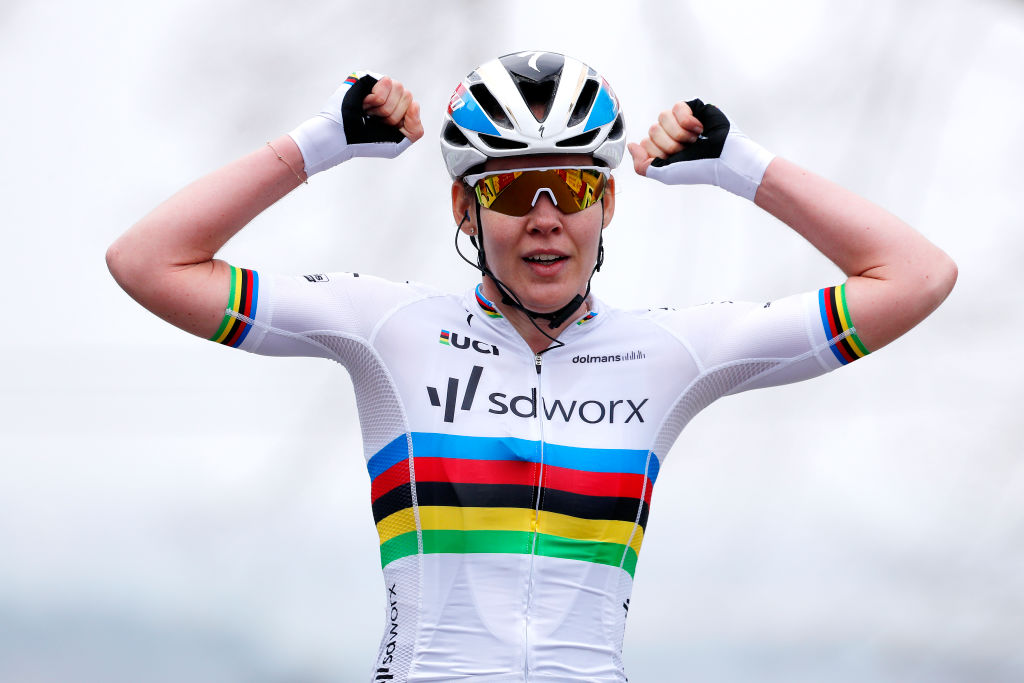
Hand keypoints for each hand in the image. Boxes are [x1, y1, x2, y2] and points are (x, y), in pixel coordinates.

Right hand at [288, 71, 422, 176]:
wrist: (342, 138)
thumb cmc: (366, 142)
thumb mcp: (398, 144)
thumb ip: (415, 129)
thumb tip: (415, 103)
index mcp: (398, 109)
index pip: (412, 106)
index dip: (399, 120)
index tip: (384, 128)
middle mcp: (389, 94)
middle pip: (407, 96)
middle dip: (391, 115)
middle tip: (374, 120)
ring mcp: (378, 84)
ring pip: (399, 88)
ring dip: (383, 108)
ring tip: (368, 112)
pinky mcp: (368, 77)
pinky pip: (387, 82)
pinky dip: (377, 99)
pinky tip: (364, 104)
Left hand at [627, 101, 704, 175]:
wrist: (723, 159)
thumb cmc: (698, 168)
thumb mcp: (664, 174)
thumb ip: (642, 165)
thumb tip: (632, 146)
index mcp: (662, 148)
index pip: (645, 143)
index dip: (660, 153)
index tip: (676, 159)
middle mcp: (670, 133)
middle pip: (653, 130)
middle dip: (671, 144)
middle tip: (688, 150)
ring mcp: (681, 120)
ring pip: (662, 117)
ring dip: (679, 133)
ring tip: (694, 140)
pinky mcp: (693, 108)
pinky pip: (677, 107)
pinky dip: (688, 121)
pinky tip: (700, 129)